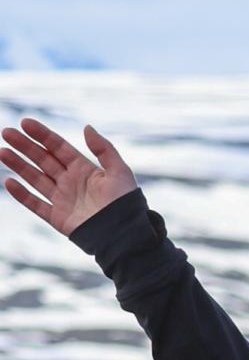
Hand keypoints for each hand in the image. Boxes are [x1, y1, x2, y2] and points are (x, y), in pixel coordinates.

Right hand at [1, 118, 138, 234]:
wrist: (125, 236)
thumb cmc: (126, 204)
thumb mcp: (119, 172)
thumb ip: (104, 149)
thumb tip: (86, 127)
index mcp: (84, 169)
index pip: (58, 147)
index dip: (42, 135)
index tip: (25, 123)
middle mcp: (71, 182)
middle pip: (43, 160)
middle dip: (25, 146)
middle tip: (6, 132)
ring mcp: (63, 200)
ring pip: (35, 178)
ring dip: (18, 165)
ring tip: (2, 152)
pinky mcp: (58, 218)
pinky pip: (36, 205)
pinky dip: (22, 195)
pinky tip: (9, 182)